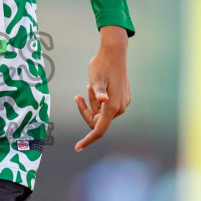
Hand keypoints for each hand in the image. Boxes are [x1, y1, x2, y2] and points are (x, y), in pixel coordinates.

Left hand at [74, 26, 130, 151]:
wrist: (115, 52)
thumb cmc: (102, 65)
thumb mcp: (95, 78)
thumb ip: (97, 92)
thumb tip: (103, 100)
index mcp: (112, 106)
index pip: (99, 130)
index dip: (87, 140)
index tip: (77, 148)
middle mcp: (120, 108)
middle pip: (98, 121)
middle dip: (87, 111)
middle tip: (79, 95)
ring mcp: (123, 103)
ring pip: (102, 113)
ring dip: (93, 104)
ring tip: (89, 86)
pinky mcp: (123, 98)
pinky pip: (107, 106)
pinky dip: (99, 100)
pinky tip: (97, 86)